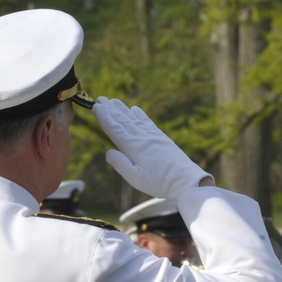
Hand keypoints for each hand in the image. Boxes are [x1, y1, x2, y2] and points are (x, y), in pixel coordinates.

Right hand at [94, 97, 211, 199]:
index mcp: (134, 147)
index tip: (96, 106)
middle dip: (111, 109)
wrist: (186, 180)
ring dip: (123, 110)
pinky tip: (135, 110)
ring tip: (114, 101)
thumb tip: (108, 152)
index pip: (115, 129)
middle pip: (123, 121)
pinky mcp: (162, 139)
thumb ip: (121, 164)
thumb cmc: (160, 183)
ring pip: (134, 119)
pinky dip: (140, 115)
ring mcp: (153, 136)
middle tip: (101, 98)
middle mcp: (142, 138)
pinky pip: (147, 123)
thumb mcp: (136, 179)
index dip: (104, 118)